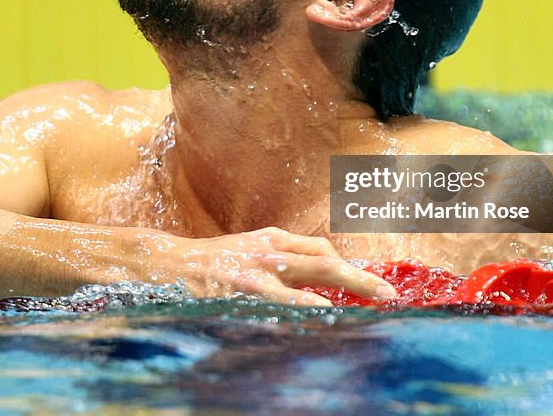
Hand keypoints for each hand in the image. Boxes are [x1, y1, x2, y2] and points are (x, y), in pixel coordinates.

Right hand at [170, 227, 397, 305]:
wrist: (164, 262)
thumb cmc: (207, 263)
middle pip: (327, 259)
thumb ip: (274, 261)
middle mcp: (270, 249)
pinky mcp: (245, 288)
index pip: (319, 248)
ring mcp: (260, 269)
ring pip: (314, 273)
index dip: (346, 265)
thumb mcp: (245, 252)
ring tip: (374, 299)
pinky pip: (284, 300)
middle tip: (389, 293)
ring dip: (348, 287)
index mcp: (271, 239)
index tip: (366, 284)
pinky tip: (325, 314)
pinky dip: (308, 306)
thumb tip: (306, 283)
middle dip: (361, 277)